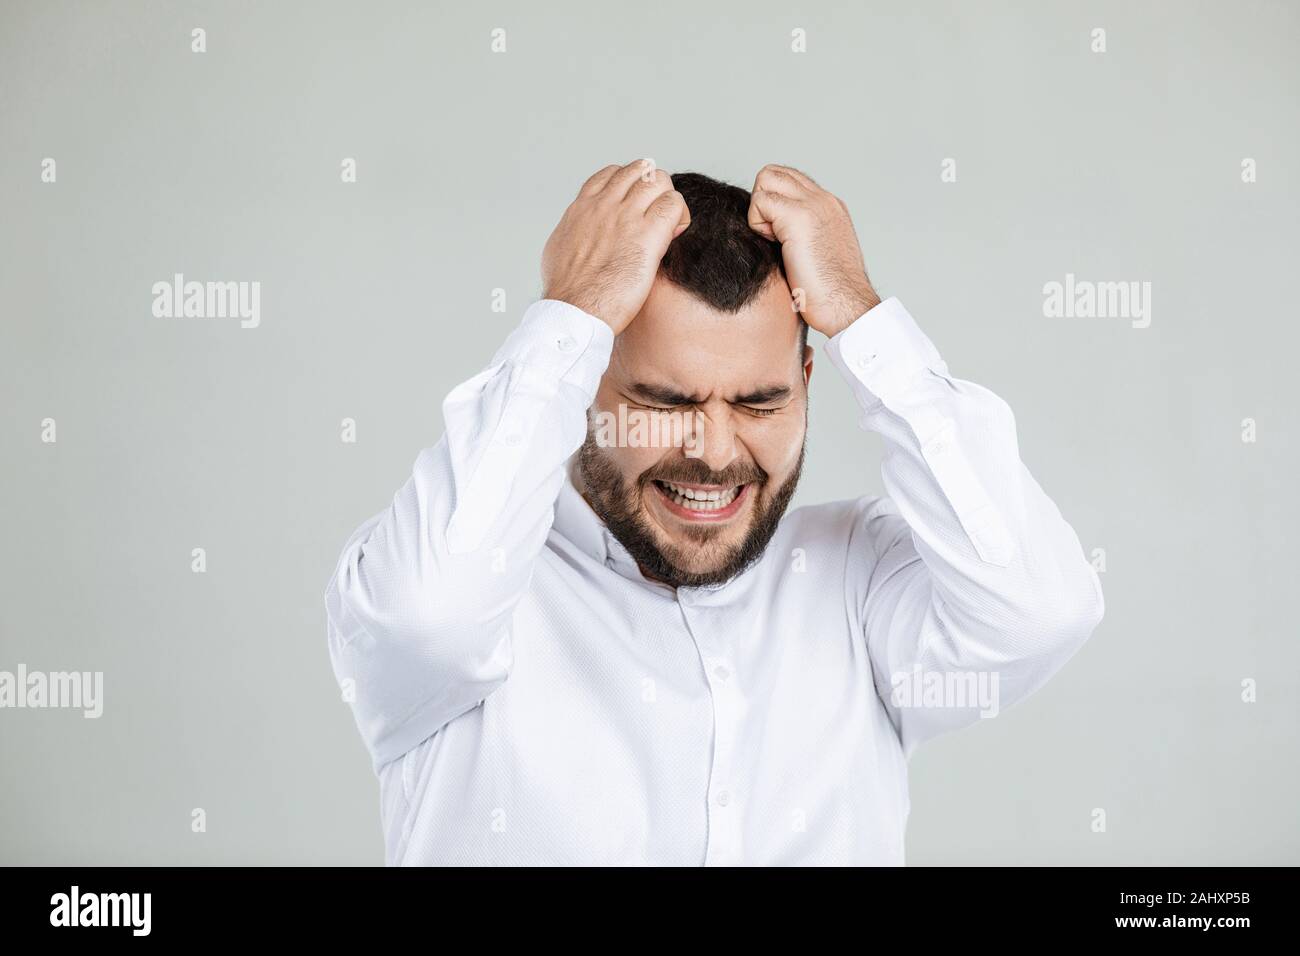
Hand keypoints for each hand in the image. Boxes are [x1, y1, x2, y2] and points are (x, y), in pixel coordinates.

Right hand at [542, 159, 690, 333]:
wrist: (574, 309)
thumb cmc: (566, 290)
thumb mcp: (559, 248)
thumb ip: (575, 233)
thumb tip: (580, 236)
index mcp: (582, 207)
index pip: (612, 174)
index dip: (630, 185)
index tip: (635, 206)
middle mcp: (604, 205)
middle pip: (640, 170)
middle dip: (653, 187)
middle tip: (657, 213)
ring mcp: (626, 216)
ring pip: (659, 181)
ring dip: (668, 199)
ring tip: (669, 224)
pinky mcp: (647, 235)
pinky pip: (673, 204)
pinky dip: (679, 215)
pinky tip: (675, 234)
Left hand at [746, 164, 879, 337]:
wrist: (847, 307)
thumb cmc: (831, 294)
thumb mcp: (817, 254)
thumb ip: (801, 236)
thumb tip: (773, 234)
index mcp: (830, 207)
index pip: (791, 180)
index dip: (773, 202)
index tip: (776, 235)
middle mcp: (823, 199)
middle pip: (776, 172)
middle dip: (762, 200)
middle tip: (770, 235)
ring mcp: (813, 204)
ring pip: (766, 177)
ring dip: (759, 209)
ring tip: (773, 240)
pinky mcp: (799, 216)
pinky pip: (760, 200)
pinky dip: (757, 223)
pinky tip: (774, 246)